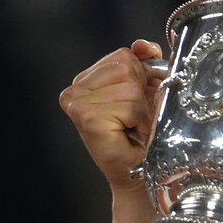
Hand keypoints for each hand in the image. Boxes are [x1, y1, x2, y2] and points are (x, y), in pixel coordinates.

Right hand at [59, 39, 165, 193]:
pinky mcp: (87, 115)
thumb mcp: (146, 94)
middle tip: (137, 119)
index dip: (144, 75)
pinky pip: (131, 104)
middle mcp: (76, 88)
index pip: (124, 55)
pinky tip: (130, 133)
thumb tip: (143, 45)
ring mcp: (77, 101)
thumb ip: (144, 65)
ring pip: (131, 86)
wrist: (138, 177)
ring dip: (143, 110)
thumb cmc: (142, 140)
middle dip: (143, 94)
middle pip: (127, 66)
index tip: (143, 99)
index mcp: (87, 79)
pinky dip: (141, 120)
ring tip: (134, 127)